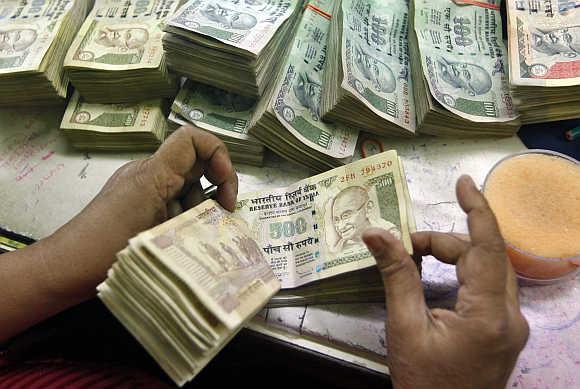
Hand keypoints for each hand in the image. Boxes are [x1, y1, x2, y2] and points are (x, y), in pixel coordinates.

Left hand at [0, 126, 237, 342]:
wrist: (65, 269)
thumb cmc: (105, 250)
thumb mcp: (157, 232)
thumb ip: (194, 218)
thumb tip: (226, 220)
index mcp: (153, 173)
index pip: (192, 140)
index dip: (219, 155)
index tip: (224, 189)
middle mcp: (150, 175)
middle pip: (197, 167)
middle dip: (216, 191)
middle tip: (223, 218)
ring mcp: (144, 192)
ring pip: (188, 190)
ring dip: (201, 212)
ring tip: (198, 240)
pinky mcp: (141, 209)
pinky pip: (174, 205)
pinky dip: (186, 221)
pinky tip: (184, 244)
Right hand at [362, 175, 528, 388]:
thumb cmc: (424, 383)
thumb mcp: (405, 328)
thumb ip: (396, 275)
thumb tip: (376, 233)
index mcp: (488, 315)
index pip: (487, 248)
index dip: (477, 209)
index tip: (463, 182)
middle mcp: (510, 316)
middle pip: (483, 256)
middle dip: (444, 242)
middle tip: (405, 245)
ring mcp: (511, 324)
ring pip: (486, 270)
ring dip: (452, 256)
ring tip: (415, 259)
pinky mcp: (504, 330)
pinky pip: (486, 287)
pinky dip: (461, 274)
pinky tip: (436, 276)